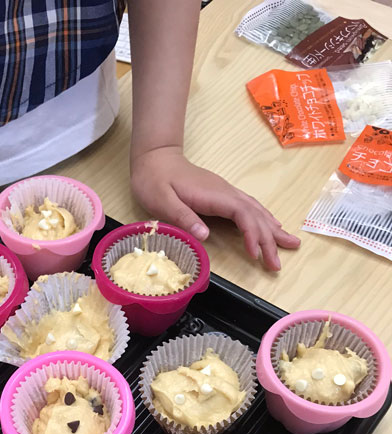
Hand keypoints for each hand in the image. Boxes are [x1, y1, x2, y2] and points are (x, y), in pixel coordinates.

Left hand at [130, 146, 300, 270]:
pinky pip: (249, 208)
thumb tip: (205, 235)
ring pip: (256, 211)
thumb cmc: (155, 180)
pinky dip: (263, 220)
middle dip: (270, 240)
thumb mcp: (162, 200)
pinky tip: (272, 226)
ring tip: (291, 244)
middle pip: (255, 216)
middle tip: (278, 264)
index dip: (252, 235)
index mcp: (214, 195)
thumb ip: (183, 217)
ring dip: (273, 230)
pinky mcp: (223, 195)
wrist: (155, 157)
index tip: (255, 255)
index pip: (243, 215)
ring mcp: (226, 192)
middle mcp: (226, 192)